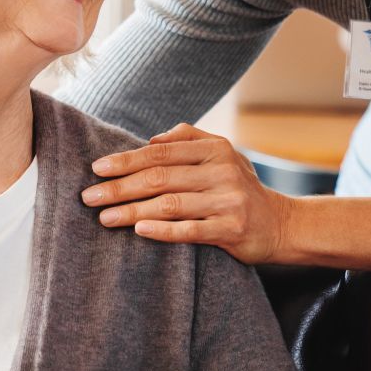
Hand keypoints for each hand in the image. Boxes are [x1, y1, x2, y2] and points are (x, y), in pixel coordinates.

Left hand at [81, 123, 288, 264]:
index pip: (160, 153)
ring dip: (132, 211)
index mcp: (215, 148)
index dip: (126, 160)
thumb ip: (188, 139)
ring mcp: (228, 200)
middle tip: (89, 196)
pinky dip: (162, 230)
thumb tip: (150, 140)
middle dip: (120, 187)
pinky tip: (138, 231)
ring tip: (104, 217)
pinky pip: (190, 230)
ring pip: (170, 204)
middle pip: (160, 178)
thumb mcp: (221, 153)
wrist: (281, 223)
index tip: (96, 168)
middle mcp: (222, 171)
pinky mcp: (232, 229)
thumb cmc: (238, 186)